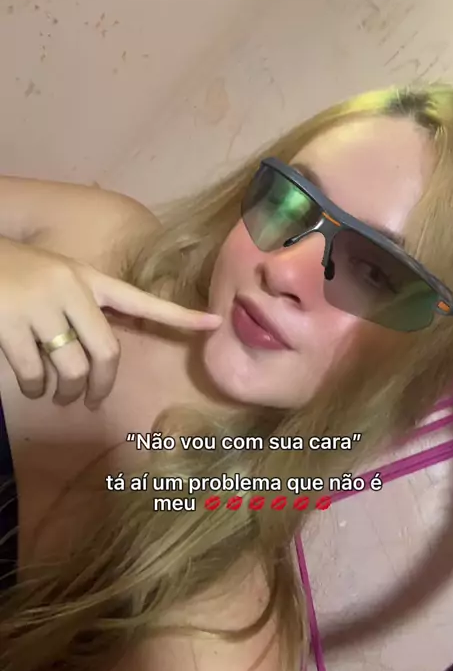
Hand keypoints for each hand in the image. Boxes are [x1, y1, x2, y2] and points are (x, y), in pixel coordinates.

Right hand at [0, 237, 221, 406]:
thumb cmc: (15, 271)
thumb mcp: (57, 277)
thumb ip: (84, 305)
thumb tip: (101, 356)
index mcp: (86, 278)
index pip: (141, 299)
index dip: (178, 316)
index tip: (214, 323)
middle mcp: (70, 290)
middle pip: (106, 353)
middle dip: (101, 385)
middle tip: (90, 399)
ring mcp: (39, 307)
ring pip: (70, 369)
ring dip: (64, 392)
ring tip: (56, 394)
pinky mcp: (9, 325)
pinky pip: (34, 373)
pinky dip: (35, 389)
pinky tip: (32, 386)